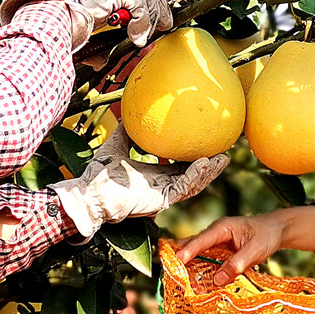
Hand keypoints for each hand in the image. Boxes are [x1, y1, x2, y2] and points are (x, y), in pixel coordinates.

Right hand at [0, 0, 172, 50]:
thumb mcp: (84, 39)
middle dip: (160, 3)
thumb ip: (96, 47)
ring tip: (154, 32)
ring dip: (154, 15)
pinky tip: (137, 37)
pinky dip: (142, 22)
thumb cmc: (58, 29)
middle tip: (166, 22)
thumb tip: (100, 61)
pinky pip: (139, 5)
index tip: (160, 17)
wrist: (48, 21)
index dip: (150, 1)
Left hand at [50, 125, 227, 237]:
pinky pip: (183, 187)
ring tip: (223, 158)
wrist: (89, 194)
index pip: (180, 168)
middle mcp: (161, 187)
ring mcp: (162, 195)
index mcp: (153, 176)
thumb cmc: (98, 175)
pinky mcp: (160, 200)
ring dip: (209, 172)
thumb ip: (126, 132)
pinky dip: (195, 175)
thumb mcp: (115, 146)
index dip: (194, 158)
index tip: (206, 144)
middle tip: (225, 152)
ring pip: (193, 184)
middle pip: (193, 177)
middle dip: (210, 166)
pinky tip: (205, 162)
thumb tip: (130, 113)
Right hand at [174, 207, 314, 286]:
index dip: (188, 251)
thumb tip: (217, 280)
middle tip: (168, 272)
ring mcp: (216, 241)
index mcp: (222, 228)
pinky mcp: (220, 250)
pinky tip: (193, 280)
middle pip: (193, 245)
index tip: (176, 262)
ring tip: (176, 279)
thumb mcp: (254, 251)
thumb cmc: (266, 236)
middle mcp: (216, 233)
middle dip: (181, 258)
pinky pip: (206, 259)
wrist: (276, 230)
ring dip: (188, 265)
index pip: (201, 240)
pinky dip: (199, 269)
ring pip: (198, 253)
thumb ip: (236, 264)